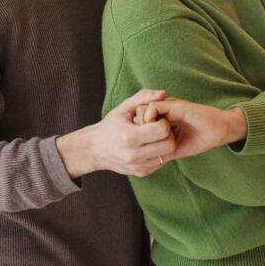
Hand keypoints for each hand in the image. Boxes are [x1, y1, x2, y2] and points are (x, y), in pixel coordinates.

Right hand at [58, 90, 177, 178]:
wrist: (94, 150)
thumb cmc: (111, 126)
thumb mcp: (123, 108)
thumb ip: (143, 97)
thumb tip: (164, 93)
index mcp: (129, 137)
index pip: (162, 130)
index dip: (162, 121)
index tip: (155, 119)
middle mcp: (134, 155)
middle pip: (169, 145)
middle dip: (168, 134)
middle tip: (158, 127)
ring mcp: (138, 166)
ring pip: (168, 155)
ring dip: (165, 144)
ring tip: (154, 136)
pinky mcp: (141, 172)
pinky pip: (161, 162)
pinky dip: (160, 153)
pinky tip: (150, 146)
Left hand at [135, 98, 246, 159]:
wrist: (218, 132)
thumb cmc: (199, 140)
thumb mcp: (173, 148)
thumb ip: (159, 149)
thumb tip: (143, 160)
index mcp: (160, 120)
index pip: (137, 123)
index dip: (135, 134)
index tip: (137, 147)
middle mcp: (162, 111)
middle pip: (136, 115)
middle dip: (135, 129)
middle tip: (140, 142)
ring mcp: (167, 107)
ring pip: (141, 110)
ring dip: (142, 125)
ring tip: (148, 138)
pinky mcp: (173, 105)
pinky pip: (152, 107)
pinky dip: (150, 120)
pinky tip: (156, 133)